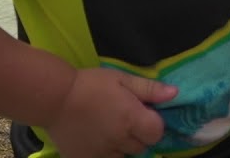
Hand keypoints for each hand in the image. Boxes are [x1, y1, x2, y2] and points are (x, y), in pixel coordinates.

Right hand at [45, 68, 175, 157]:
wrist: (54, 98)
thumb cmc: (91, 84)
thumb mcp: (122, 79)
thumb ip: (149, 89)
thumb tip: (175, 94)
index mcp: (132, 119)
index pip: (157, 133)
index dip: (153, 124)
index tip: (144, 114)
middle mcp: (120, 140)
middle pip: (142, 146)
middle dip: (139, 134)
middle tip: (126, 119)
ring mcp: (102, 153)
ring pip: (125, 156)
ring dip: (123, 146)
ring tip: (111, 129)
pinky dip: (107, 153)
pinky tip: (98, 139)